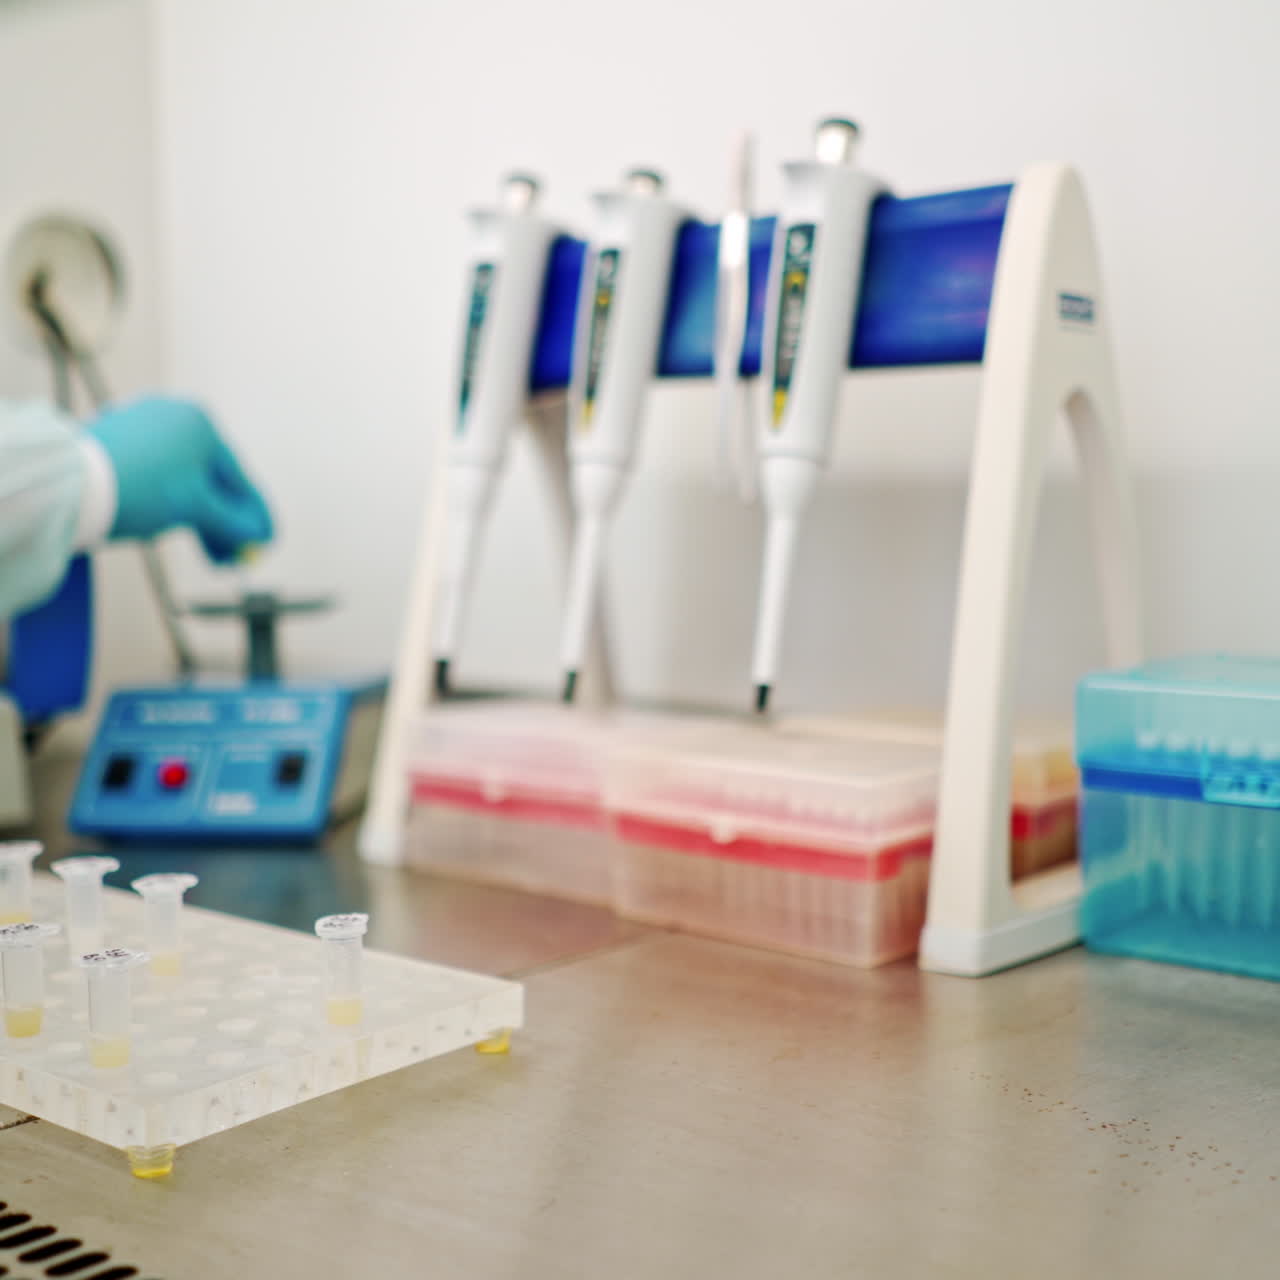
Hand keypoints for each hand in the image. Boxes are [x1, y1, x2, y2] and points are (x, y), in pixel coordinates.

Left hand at [87, 397, 273, 562]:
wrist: (69, 484)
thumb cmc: (138, 487)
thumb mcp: (198, 510)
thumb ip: (235, 523)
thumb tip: (258, 535)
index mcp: (201, 423)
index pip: (239, 477)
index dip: (255, 515)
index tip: (266, 540)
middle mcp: (174, 417)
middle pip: (211, 480)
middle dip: (224, 524)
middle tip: (232, 557)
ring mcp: (143, 427)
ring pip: (184, 480)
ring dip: (198, 518)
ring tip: (205, 552)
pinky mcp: (117, 441)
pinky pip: (158, 477)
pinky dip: (170, 504)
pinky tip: (168, 527)